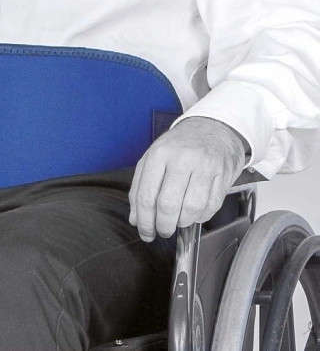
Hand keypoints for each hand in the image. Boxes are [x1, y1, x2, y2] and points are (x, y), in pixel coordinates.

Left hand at [128, 117, 247, 241]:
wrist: (213, 128)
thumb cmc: (179, 145)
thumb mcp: (152, 158)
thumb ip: (140, 188)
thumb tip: (136, 219)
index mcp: (159, 154)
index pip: (146, 196)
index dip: (144, 221)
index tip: (145, 232)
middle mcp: (182, 159)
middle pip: (168, 205)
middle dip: (163, 226)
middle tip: (162, 231)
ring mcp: (205, 167)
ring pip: (191, 210)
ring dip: (182, 223)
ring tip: (177, 220)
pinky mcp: (223, 176)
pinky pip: (210, 208)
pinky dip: (200, 217)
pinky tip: (193, 212)